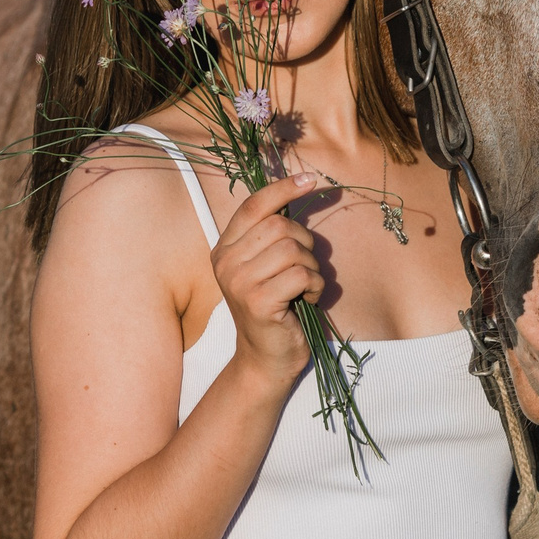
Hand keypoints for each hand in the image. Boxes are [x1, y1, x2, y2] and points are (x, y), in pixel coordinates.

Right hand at [212, 173, 323, 384]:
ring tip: (305, 286)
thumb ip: (271, 235)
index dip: (282, 188)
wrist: (265, 358)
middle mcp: (225, 263)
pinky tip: (306, 299)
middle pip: (279, 226)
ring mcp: (239, 282)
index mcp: (224, 249)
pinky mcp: (259, 302)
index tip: (311, 179)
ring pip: (293, 250)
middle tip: (305, 267)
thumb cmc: (274, 307)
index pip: (252, 206)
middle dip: (305, 243)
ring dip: (312, 267)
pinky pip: (301, 275)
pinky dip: (314, 285)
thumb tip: (298, 187)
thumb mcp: (265, 266)